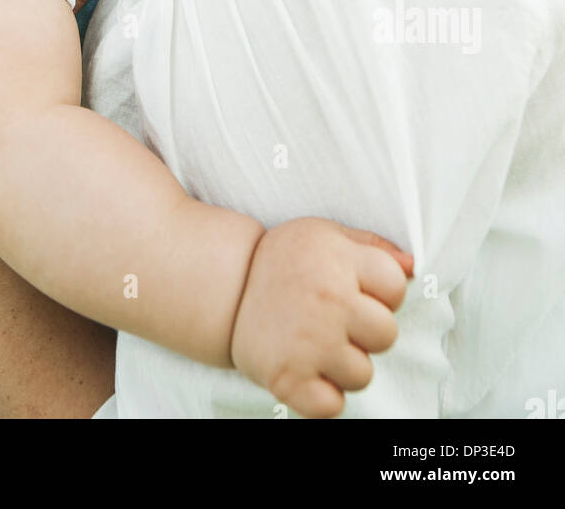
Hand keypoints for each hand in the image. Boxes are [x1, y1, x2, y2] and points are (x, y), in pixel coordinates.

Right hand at [229, 217, 412, 418]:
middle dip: (366, 332)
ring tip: (316, 343)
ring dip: (344, 365)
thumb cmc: (284, 261)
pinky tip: (308, 370)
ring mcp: (308, 341)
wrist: (227, 287)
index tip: (357, 292)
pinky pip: (333, 407)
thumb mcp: (326, 235)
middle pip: (387, 335)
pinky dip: (323, 396)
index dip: (382, 294)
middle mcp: (328, 299)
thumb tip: (413, 268)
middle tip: (335, 321)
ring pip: (363, 374)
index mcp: (339, 259)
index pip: (396, 288)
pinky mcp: (288, 377)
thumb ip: (373, 247)